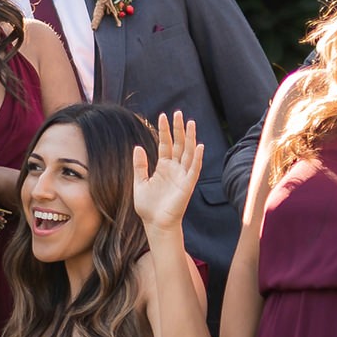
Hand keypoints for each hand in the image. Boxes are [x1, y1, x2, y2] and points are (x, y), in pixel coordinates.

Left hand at [133, 111, 205, 235]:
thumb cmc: (148, 205)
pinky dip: (196, 157)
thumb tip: (138, 146)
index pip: (165, 144)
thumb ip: (140, 165)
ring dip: (190, 138)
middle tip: (178, 113)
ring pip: (188, 152)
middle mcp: (174, 168)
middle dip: (178, 129)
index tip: (163, 116)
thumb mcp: (139, 182)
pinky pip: (193, 169)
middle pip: (178, 144)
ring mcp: (182, 175)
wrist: (155, 223)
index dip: (164, 130)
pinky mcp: (187, 184)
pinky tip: (198, 145)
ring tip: (190, 122)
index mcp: (163, 167)